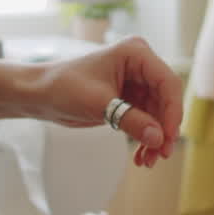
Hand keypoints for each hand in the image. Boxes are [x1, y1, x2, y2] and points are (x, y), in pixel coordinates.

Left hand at [30, 37, 182, 167]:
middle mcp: (140, 65)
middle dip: (164, 129)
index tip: (168, 138)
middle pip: (166, 100)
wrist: (40, 94)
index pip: (167, 82)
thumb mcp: (99, 104)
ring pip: (158, 114)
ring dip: (155, 138)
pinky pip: (146, 120)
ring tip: (148, 161)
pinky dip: (145, 138)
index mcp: (135, 53)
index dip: (173, 111)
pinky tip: (141, 156)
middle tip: (160, 155)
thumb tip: (159, 139)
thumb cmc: (63, 87)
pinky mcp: (129, 99)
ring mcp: (136, 82)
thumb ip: (131, 120)